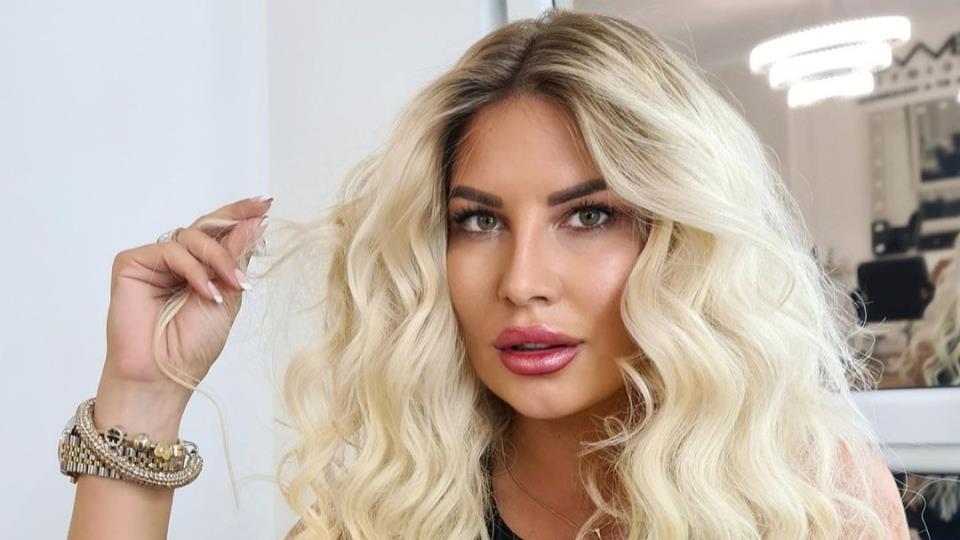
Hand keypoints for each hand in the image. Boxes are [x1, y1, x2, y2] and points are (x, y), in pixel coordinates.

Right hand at [101, 196, 270, 398]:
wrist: (164, 375)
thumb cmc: (193, 346)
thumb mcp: (230, 297)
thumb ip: (237, 259)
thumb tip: (256, 222)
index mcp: (203, 269)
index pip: (221, 234)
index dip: (241, 215)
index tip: (266, 203)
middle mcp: (178, 262)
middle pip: (206, 226)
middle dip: (235, 217)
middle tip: (261, 212)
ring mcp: (155, 262)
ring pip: (192, 235)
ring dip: (218, 258)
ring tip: (231, 286)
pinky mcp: (132, 264)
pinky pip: (170, 250)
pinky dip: (193, 269)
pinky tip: (206, 292)